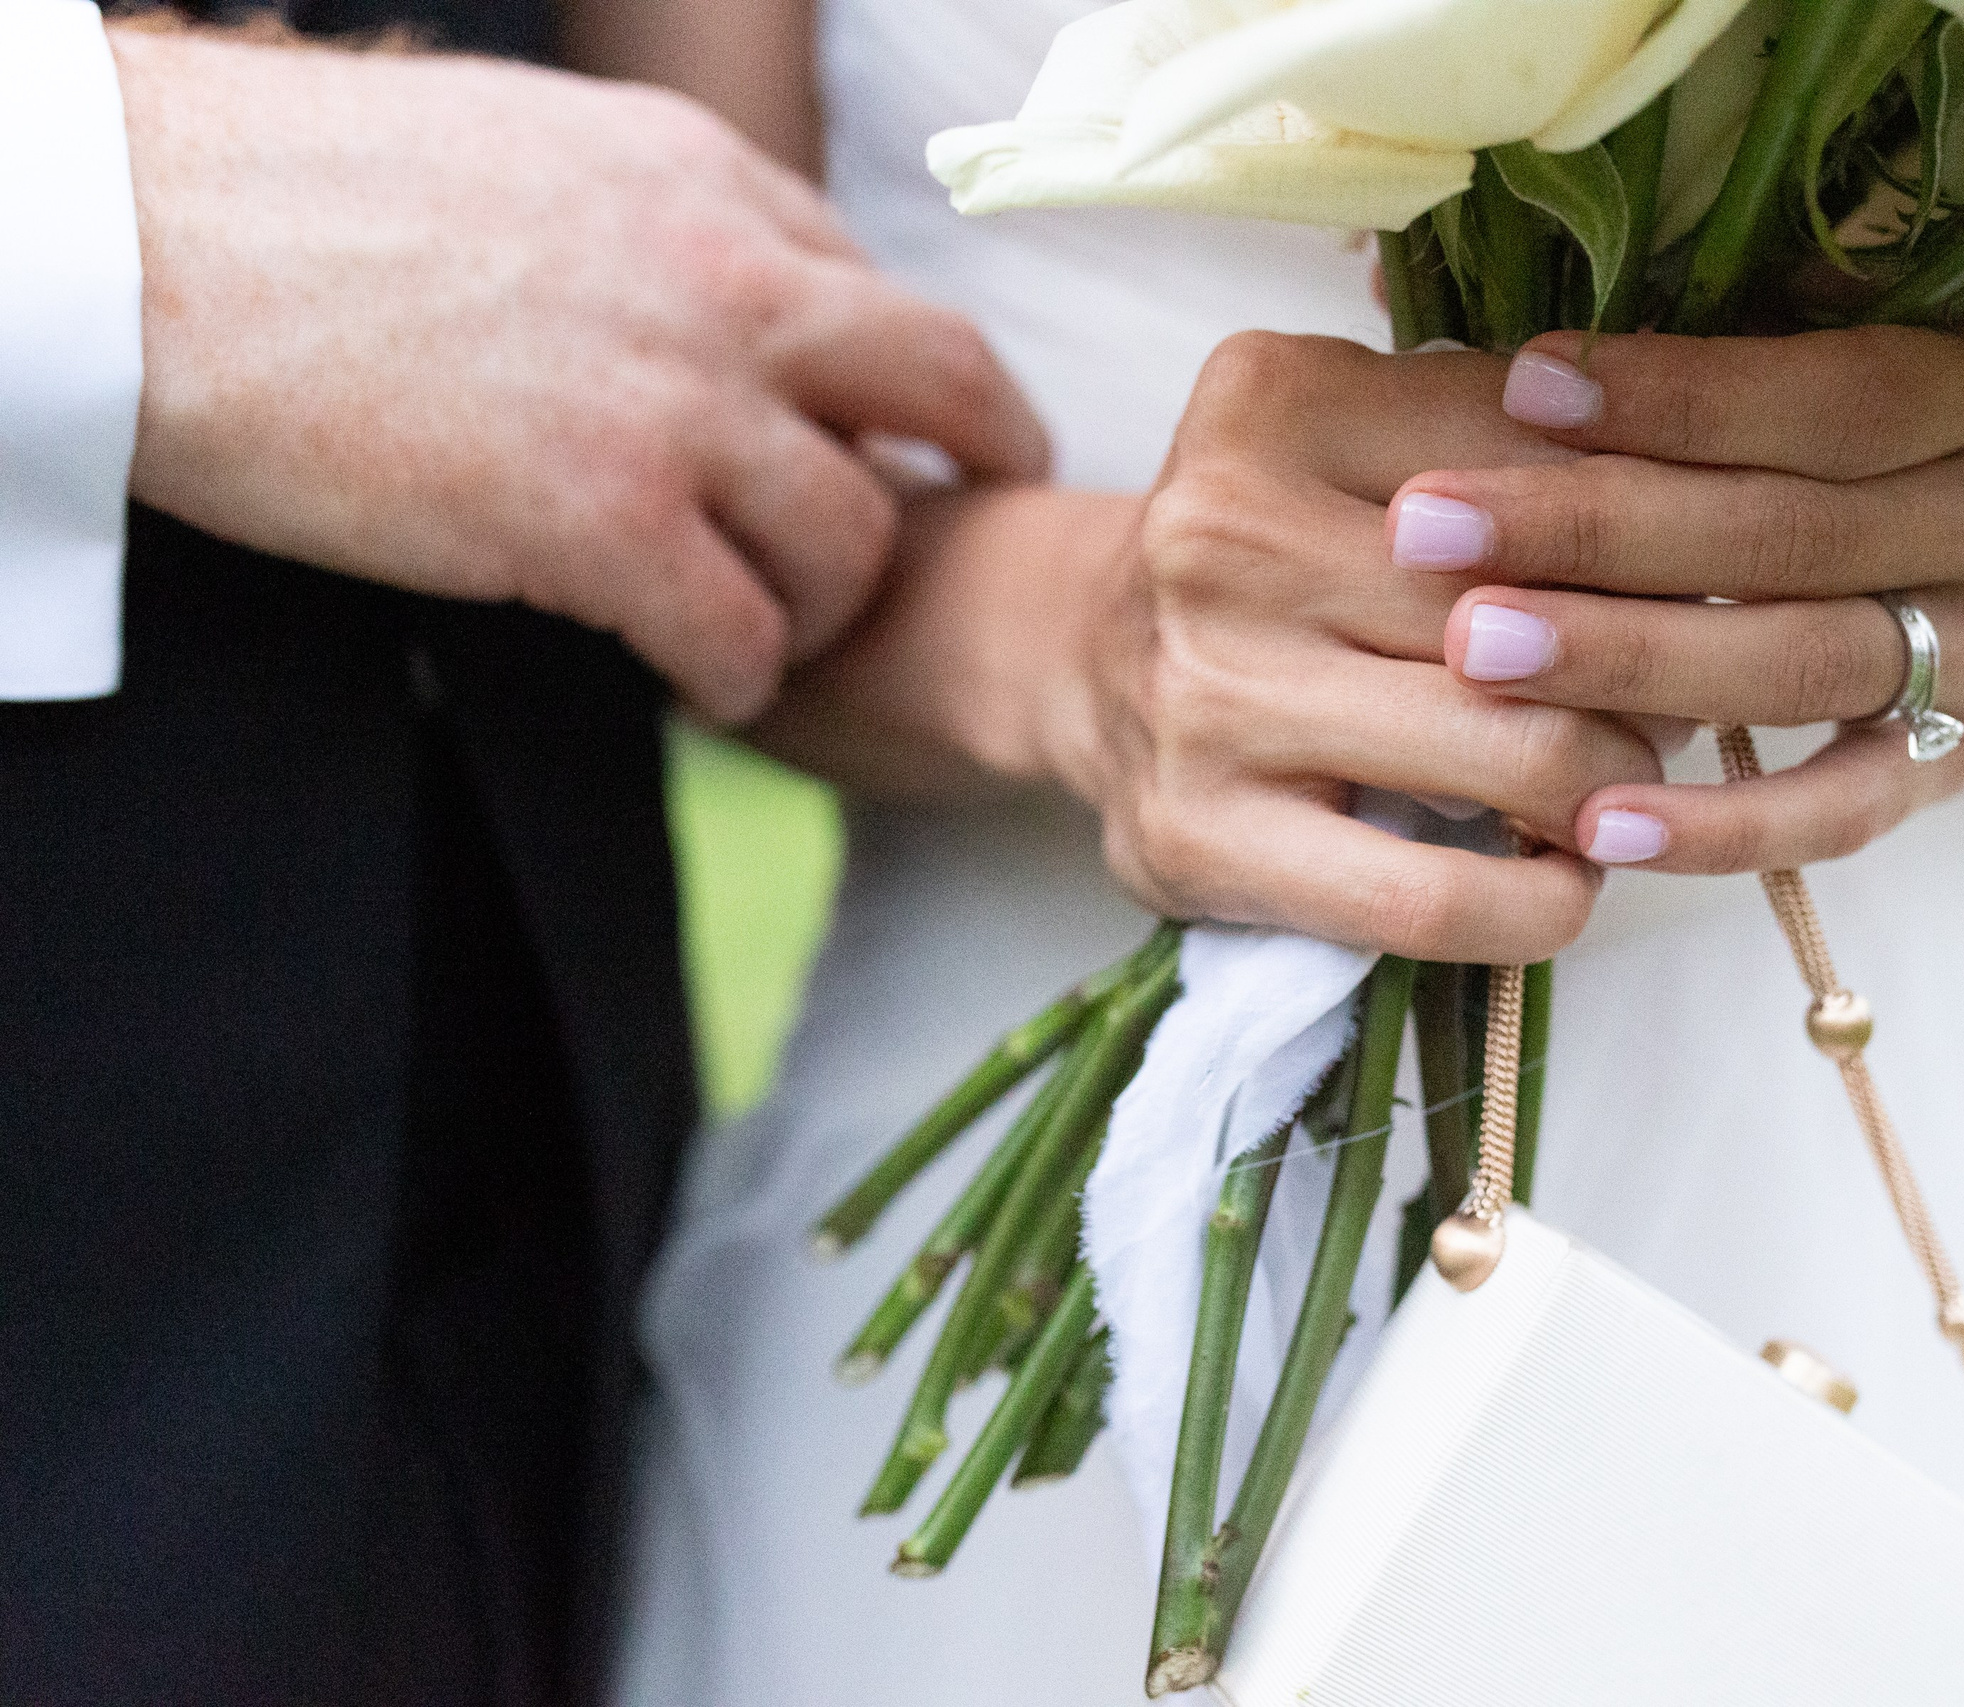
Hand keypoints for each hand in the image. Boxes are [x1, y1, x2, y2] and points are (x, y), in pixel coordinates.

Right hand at [110, 27, 1046, 722]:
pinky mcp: (599, 519)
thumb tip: (726, 285)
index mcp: (702, 179)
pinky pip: (744, 634)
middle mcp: (724, 279)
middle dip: (979, 462)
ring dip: (827, 604)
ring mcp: (673, 402)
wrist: (147, 244)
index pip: (877, 288)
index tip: (903, 430)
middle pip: (945, 383)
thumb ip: (655, 217)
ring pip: (854, 537)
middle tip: (959, 526)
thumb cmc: (299, 198)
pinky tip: (706, 685)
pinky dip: (744, 677)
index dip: (905, 378)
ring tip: (771, 631)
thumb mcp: (533, 150)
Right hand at [756, 337, 1666, 963]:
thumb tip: (1713, 513)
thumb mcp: (1364, 438)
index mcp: (1273, 402)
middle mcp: (1220, 534)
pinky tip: (1566, 881)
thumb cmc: (1277, 546)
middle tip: (1677, 696)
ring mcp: (1203, 693)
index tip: (1700, 578)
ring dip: (1613, 785)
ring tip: (1619, 782)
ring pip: (1515, 755)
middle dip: (1652, 668)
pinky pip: (1431, 897)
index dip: (1662, 531)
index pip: (1547, 461)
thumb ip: (1512, 438)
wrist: (1081, 658)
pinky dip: (1541, 903)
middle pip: (1544, 612)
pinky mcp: (1195, 836)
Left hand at [1394, 325, 1963, 870]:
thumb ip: (1715, 308)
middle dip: (1599, 532)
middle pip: (1797, 535)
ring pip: (1806, 666)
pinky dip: (1723, 828)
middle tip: (1431, 530)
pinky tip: (1599, 828)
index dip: (1679, 396)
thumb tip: (1502, 291)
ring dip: (1631, 665)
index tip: (1517, 387)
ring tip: (1479, 654)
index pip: (1841, 395)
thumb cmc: (1855, 402)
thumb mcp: (1823, 323)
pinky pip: (1843, 813)